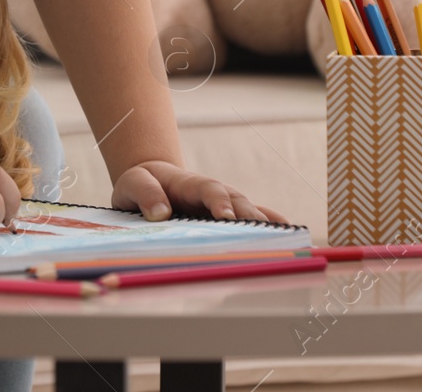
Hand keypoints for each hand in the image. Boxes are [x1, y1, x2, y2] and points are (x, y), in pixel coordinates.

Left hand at [111, 160, 286, 223]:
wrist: (150, 181)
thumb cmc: (141, 183)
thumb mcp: (132, 182)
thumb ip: (145, 192)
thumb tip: (161, 213)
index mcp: (190, 183)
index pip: (209, 189)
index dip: (219, 202)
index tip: (227, 218)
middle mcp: (213, 193)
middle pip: (236, 200)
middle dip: (249, 216)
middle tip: (260, 234)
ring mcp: (223, 205)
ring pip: (249, 211)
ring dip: (265, 224)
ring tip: (282, 239)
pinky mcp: (227, 217)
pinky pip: (252, 219)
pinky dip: (270, 225)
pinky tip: (288, 235)